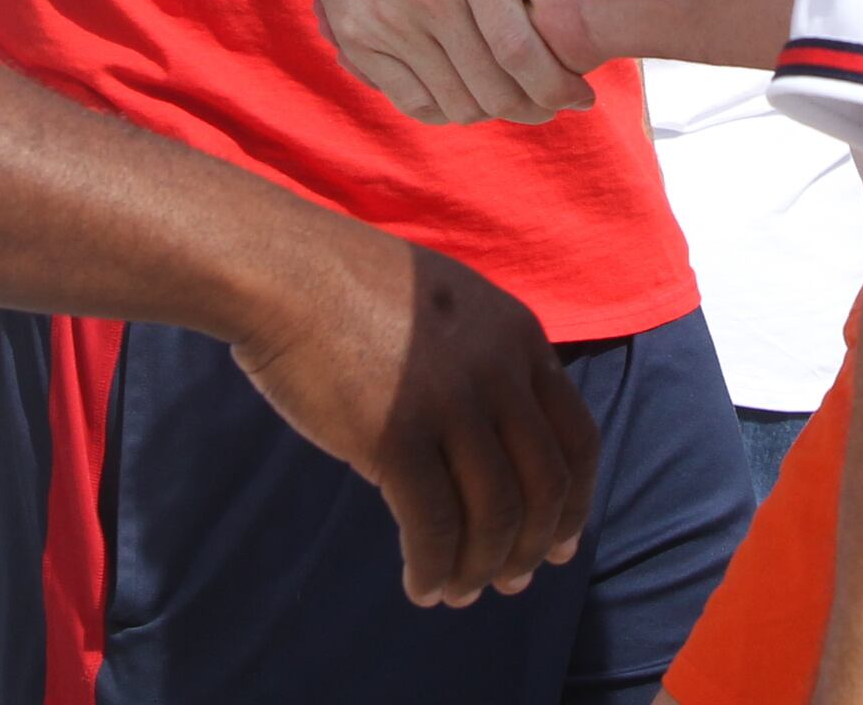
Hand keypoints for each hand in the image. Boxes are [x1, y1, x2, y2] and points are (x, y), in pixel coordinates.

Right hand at [231, 229, 596, 606]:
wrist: (285, 271)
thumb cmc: (352, 288)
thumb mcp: (449, 307)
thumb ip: (485, 363)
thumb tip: (496, 444)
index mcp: (520, 336)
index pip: (577, 437)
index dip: (576, 502)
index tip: (561, 546)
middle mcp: (499, 370)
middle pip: (543, 485)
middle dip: (532, 547)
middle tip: (510, 583)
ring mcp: (451, 402)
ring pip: (494, 514)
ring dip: (480, 567)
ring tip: (458, 592)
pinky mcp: (397, 435)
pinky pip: (433, 525)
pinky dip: (434, 567)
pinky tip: (421, 585)